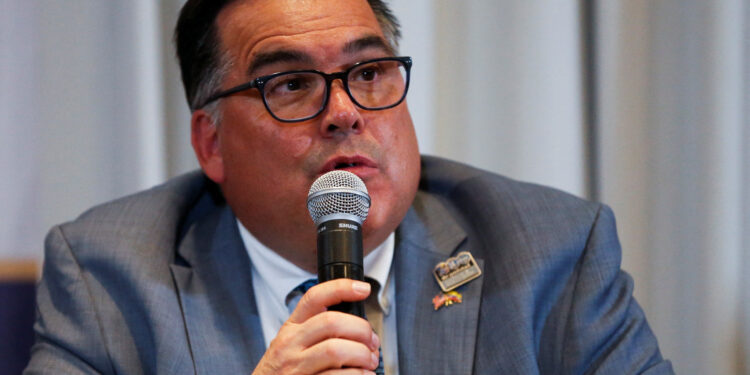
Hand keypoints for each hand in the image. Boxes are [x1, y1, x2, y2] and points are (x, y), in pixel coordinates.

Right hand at [252, 279, 380, 374]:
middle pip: (331, 322)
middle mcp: (291, 345)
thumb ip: (316, 330)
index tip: (363, 289)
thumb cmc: (282, 371)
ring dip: (362, 356)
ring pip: (335, 351)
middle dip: (361, 330)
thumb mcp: (291, 344)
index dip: (341, 288)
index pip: (314, 297)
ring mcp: (296, 367)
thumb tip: (357, 326)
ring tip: (370, 362)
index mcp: (291, 328)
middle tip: (372, 342)